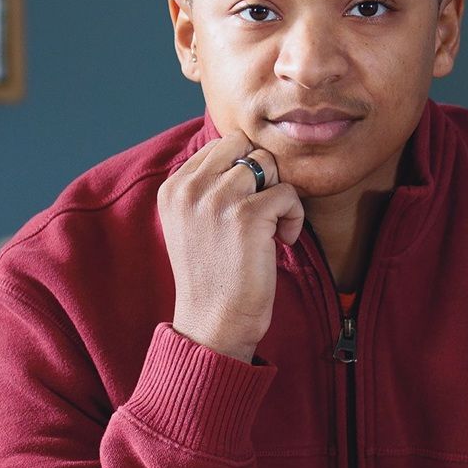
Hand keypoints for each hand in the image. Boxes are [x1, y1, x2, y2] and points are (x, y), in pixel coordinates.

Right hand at [156, 130, 305, 362]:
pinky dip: (294, 216)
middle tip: (263, 210)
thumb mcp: (193, 223)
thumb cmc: (213, 276)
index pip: (220, 146)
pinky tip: (283, 241)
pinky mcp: (246, 215)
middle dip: (262, 172)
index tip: (245, 208)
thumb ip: (207, 186)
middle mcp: (189, 187)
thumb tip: (249, 154)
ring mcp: (216, 198)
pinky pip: (288, 192)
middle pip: (243, 145)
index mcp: (173, 187)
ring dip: (279, 194)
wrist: (213, 323)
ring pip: (267, 163)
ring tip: (272, 227)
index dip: (243, 171)